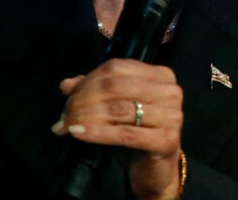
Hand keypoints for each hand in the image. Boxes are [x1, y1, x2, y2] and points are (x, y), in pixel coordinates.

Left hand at [53, 59, 183, 198]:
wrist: (156, 170)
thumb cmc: (138, 135)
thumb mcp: (117, 108)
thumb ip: (95, 91)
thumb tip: (67, 84)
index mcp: (161, 76)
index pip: (116, 68)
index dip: (87, 81)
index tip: (68, 97)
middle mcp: (170, 92)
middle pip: (115, 87)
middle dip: (83, 100)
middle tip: (66, 115)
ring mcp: (172, 116)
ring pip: (118, 109)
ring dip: (85, 117)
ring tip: (67, 126)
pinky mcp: (166, 140)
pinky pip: (124, 134)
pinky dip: (96, 132)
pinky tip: (79, 133)